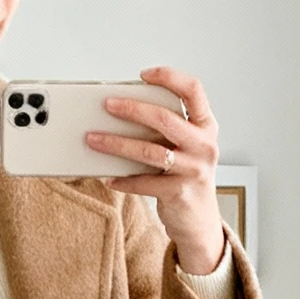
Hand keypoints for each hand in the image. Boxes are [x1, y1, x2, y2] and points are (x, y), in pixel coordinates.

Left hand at [91, 67, 226, 275]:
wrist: (200, 221)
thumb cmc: (187, 176)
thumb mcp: (187, 147)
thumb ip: (168, 128)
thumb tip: (122, 110)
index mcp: (206, 126)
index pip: (193, 90)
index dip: (169, 77)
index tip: (143, 75)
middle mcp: (204, 146)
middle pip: (165, 118)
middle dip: (132, 109)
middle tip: (107, 105)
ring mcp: (194, 170)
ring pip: (149, 151)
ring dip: (117, 144)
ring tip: (93, 139)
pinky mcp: (179, 193)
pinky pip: (144, 182)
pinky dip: (123, 180)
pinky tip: (107, 177)